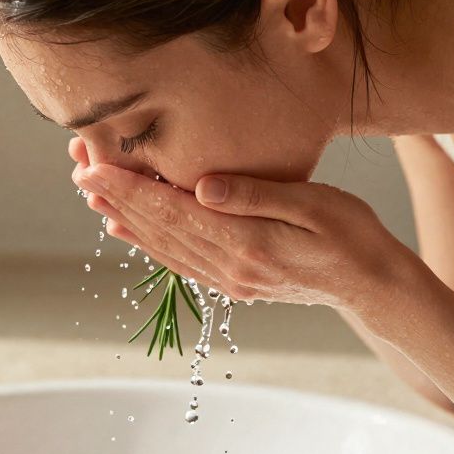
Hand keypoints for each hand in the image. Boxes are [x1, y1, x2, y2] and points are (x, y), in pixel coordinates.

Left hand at [67, 137, 422, 313]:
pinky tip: (126, 230)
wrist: (374, 285)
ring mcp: (229, 279)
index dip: (129, 189)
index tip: (94, 168)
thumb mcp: (314, 204)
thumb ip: (256, 195)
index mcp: (245, 243)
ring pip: (163, 246)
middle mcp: (229, 267)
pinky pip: (179, 262)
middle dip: (116, 199)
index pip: (173, 211)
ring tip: (92, 196)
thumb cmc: (353, 234)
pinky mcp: (233, 283)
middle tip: (79, 172)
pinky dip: (148, 244)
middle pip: (159, 229)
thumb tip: (202, 185)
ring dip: (125, 220)